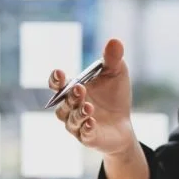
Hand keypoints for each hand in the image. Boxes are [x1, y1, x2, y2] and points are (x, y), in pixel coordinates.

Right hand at [49, 38, 135, 156]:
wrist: (123, 123)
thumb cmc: (114, 96)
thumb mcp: (116, 73)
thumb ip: (112, 59)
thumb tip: (114, 41)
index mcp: (72, 89)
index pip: (57, 85)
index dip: (55, 80)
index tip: (60, 73)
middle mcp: (70, 108)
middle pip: (63, 103)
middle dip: (70, 96)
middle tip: (80, 89)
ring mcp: (77, 124)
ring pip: (70, 120)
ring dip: (78, 112)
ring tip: (89, 106)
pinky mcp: (88, 138)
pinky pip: (83, 134)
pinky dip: (86, 128)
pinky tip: (92, 122)